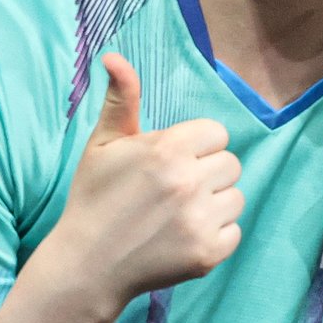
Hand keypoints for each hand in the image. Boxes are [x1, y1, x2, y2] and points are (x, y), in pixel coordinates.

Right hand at [52, 54, 243, 315]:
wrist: (86, 266)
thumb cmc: (94, 199)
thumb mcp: (102, 145)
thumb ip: (121, 100)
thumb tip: (114, 57)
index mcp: (168, 149)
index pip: (216, 134)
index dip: (195, 147)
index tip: (170, 164)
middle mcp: (189, 181)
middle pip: (231, 163)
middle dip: (207, 173)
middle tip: (173, 191)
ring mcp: (200, 220)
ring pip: (236, 197)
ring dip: (214, 204)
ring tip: (178, 215)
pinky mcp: (208, 253)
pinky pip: (234, 231)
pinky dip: (215, 236)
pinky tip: (183, 238)